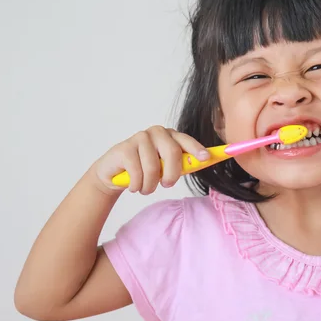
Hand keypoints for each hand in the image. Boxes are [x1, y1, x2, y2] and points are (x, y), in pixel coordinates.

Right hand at [91, 126, 209, 195]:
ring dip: (150, 185)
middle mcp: (157, 133)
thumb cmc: (145, 169)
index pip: (186, 140)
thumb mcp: (166, 167)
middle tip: (166, 184)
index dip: (196, 149)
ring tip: (145, 188)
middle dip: (172, 174)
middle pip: (173, 153)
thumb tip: (201, 163)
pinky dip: (136, 186)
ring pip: (153, 168)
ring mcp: (140, 138)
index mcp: (170, 136)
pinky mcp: (125, 148)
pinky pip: (137, 173)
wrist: (114, 173)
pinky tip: (133, 185)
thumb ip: (182, 164)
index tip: (205, 158)